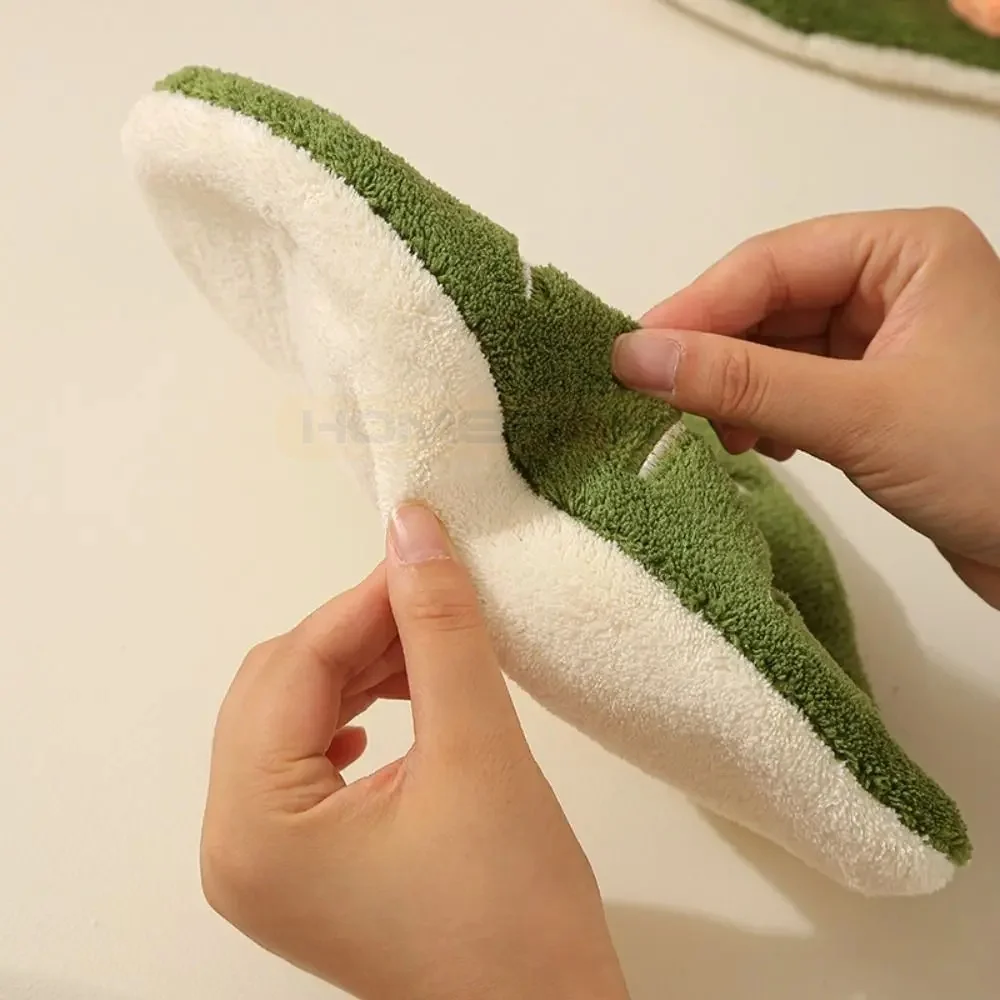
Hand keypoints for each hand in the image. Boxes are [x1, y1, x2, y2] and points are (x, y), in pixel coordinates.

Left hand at [200, 503, 629, 999]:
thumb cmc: (515, 912)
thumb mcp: (478, 750)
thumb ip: (440, 629)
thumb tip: (412, 529)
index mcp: (252, 828)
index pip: (294, 668)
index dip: (363, 600)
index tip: (427, 551)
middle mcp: (232, 847)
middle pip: (279, 688)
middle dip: (358, 632)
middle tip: (434, 596)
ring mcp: (260, 863)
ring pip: (292, 717)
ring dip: (360, 668)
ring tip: (431, 645)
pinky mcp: (298, 868)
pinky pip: (306, 758)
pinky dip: (354, 712)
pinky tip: (399, 703)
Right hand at [612, 207, 999, 608]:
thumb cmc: (993, 460)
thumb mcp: (858, 414)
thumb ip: (743, 381)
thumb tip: (633, 357)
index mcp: (905, 250)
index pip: (770, 263)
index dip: (696, 310)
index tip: (631, 359)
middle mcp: (896, 282)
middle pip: (771, 304)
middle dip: (717, 356)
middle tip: (658, 404)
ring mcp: (890, 341)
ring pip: (781, 350)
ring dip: (739, 390)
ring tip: (714, 434)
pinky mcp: (885, 396)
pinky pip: (802, 388)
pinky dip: (770, 415)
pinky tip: (758, 445)